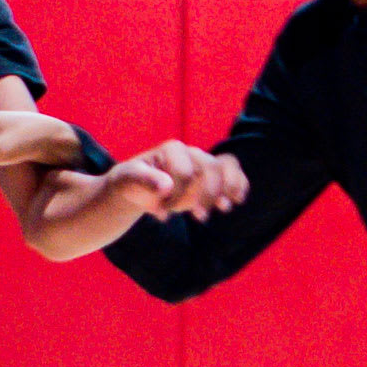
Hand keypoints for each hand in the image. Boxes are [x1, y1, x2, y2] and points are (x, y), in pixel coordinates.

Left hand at [101, 139, 248, 219]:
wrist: (136, 187)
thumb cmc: (131, 181)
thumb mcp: (128, 179)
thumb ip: (144, 179)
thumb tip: (166, 186)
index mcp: (172, 149)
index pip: (186, 173)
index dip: (177, 195)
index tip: (160, 212)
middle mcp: (191, 153)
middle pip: (211, 168)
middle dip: (205, 195)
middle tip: (196, 217)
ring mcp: (202, 163)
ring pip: (227, 166)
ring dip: (227, 189)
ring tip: (224, 208)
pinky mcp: (209, 176)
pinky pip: (233, 172)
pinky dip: (239, 185)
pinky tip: (235, 201)